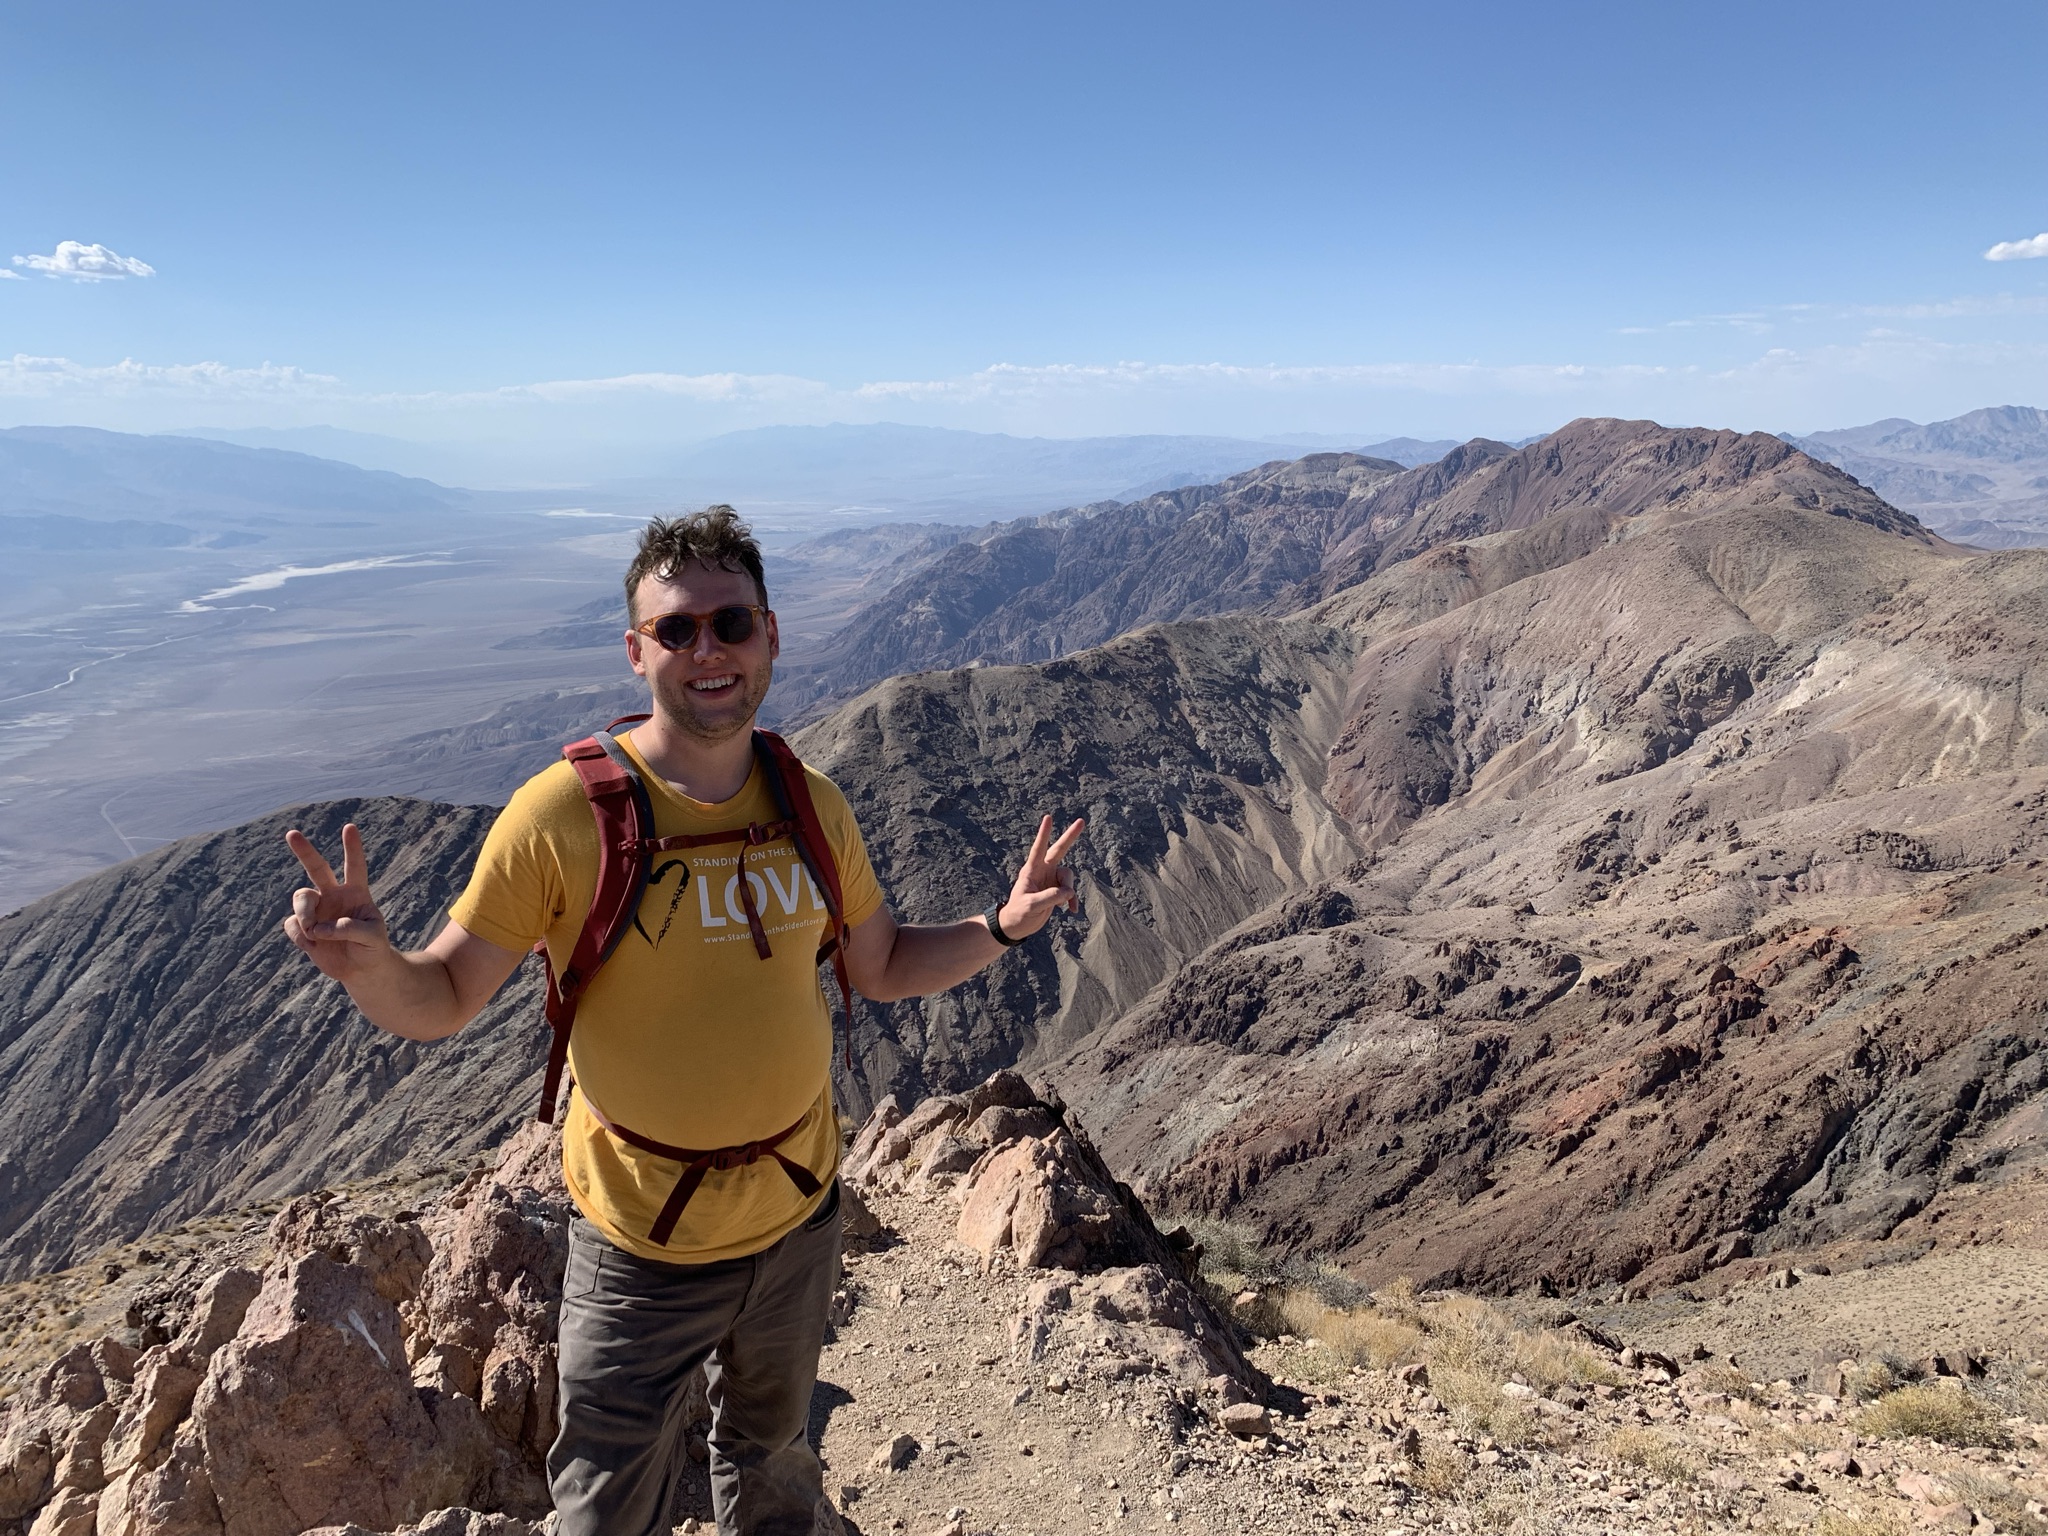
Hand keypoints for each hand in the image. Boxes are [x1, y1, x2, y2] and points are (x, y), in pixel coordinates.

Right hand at [282, 823, 392, 981]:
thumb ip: (350, 929)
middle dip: (304, 851)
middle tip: (291, 833)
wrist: (362, 969)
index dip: (352, 848)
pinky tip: (312, 946)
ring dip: (305, 914)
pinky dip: (300, 936)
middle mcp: (334, 896)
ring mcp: (317, 910)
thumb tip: (319, 928)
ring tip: (314, 931)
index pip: (355, 866)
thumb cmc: (373, 947)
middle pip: (317, 868)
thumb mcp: (374, 937)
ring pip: (301, 897)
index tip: (349, 827)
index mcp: (357, 892)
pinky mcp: (304, 928)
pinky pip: (292, 924)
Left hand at [997, 814, 1083, 940]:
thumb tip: (1068, 892)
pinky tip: (1071, 910)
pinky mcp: (1056, 890)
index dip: (1044, 834)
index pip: (1038, 849)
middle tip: (1081, 821)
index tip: (1048, 817)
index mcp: (1031, 870)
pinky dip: (1072, 900)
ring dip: (1069, 890)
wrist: (1017, 925)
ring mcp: (1050, 879)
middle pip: (1059, 850)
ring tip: (1062, 905)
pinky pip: (1070, 891)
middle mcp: (1042, 871)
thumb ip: (1050, 897)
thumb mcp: (1031, 906)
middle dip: (1070, 837)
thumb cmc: (1018, 913)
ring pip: (1068, 876)